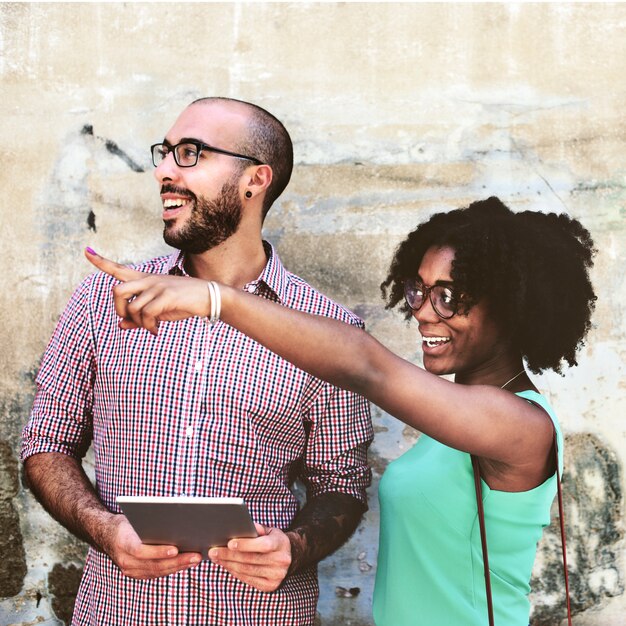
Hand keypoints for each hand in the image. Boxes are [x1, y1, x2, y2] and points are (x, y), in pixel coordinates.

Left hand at [84, 248, 209, 334]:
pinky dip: (149, 326)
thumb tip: (120, 325)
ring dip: (137, 322)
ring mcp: (157, 287)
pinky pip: (146, 314)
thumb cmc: (184, 304)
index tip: (86, 252)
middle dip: (118, 309)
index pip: (119, 269)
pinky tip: (156, 330)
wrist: (209, 297)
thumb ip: (139, 317)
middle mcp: (149, 280)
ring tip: (150, 327)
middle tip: (131, 321)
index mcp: (146, 280)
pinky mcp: (166, 296)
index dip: (101, 262)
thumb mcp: (159, 311)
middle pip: (116, 290)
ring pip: (131, 307)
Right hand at [102, 514, 201, 578]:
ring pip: (157, 571)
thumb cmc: (127, 521)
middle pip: (153, 564)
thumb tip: (176, 516)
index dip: (158, 552)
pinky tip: (185, 563)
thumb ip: (150, 520)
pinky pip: (156, 573)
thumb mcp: (135, 516)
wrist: (108, 534)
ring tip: (195, 559)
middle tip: (196, 556)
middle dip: (177, 561)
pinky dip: (171, 568)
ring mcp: (130, 570)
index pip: (141, 550)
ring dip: (178, 566)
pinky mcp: (136, 573)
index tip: (175, 549)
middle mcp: (125, 560)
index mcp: (123, 542)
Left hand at [208, 523, 291, 591]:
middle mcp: (280, 561)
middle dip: (229, 555)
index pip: (262, 545)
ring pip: (247, 570)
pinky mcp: (270, 586)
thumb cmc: (274, 540)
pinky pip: (248, 579)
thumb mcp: (270, 530)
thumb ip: (258, 528)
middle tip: (213, 551)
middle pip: (250, 559)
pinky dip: (235, 572)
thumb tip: (244, 526)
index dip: (246, 544)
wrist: (289, 556)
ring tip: (216, 558)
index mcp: (281, 544)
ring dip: (228, 564)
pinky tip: (226, 565)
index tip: (229, 542)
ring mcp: (276, 576)